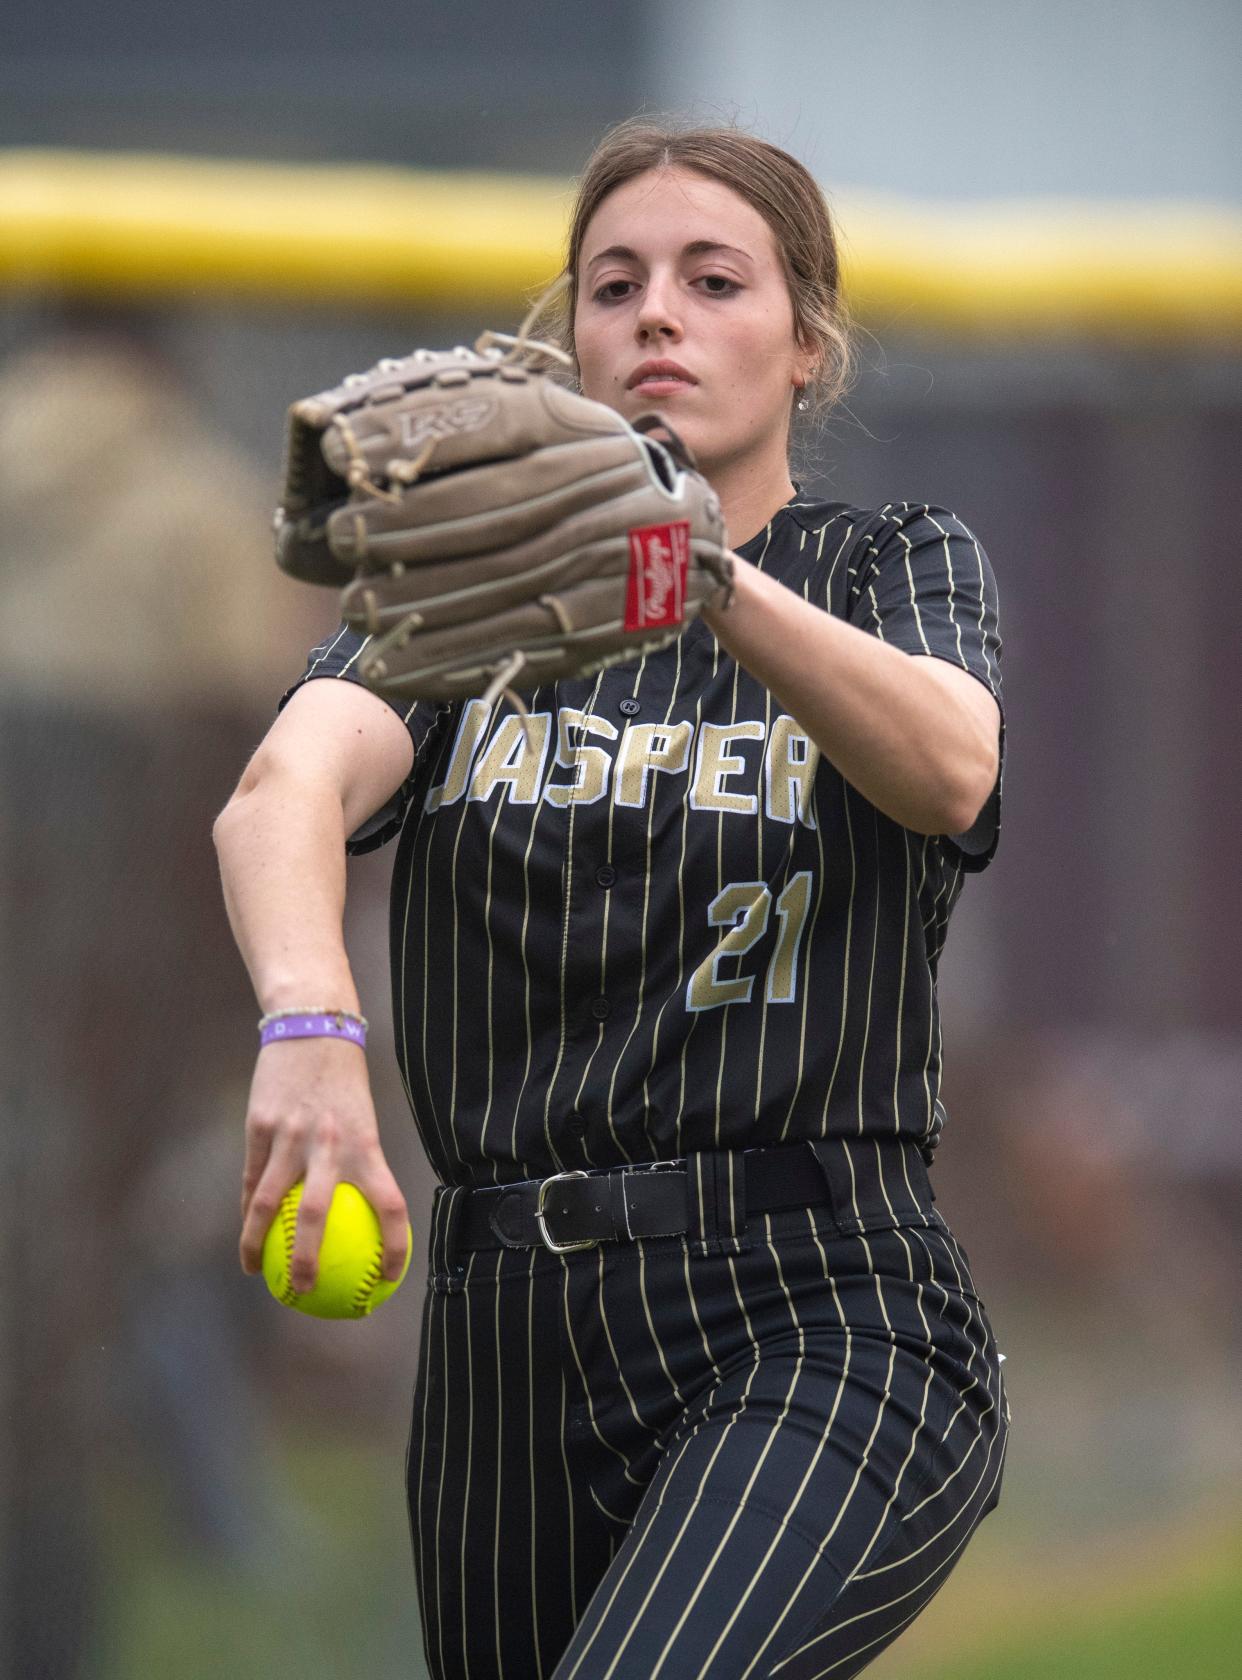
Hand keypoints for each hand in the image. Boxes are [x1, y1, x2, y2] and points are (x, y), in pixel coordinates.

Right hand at [239, 1037, 409, 1291]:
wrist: (313, 1029)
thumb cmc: (343, 1084)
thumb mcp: (362, 1121)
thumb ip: (358, 1165)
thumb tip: (361, 1220)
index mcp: (366, 1145)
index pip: (390, 1205)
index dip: (394, 1246)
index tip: (389, 1280)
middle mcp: (330, 1144)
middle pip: (315, 1216)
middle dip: (308, 1262)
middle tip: (305, 1293)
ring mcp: (290, 1136)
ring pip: (266, 1203)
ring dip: (258, 1244)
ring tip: (258, 1273)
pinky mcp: (260, 1127)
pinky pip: (251, 1180)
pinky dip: (247, 1213)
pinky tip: (246, 1235)